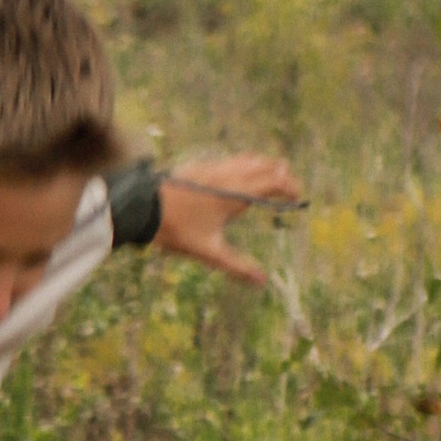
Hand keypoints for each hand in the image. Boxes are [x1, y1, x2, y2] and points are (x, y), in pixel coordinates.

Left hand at [154, 151, 305, 287]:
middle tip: (289, 186)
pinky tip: (238, 175)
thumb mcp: (209, 252)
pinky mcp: (200, 166)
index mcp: (236, 193)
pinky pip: (230, 160)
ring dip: (264, 166)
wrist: (142, 207)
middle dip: (281, 174)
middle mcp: (228, 175)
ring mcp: (213, 168)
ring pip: (247, 159)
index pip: (274, 181)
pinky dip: (244, 164)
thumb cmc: (176, 230)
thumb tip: (262, 282)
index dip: (290, 187)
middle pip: (265, 165)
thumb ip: (237, 266)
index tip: (298, 197)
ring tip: (271, 176)